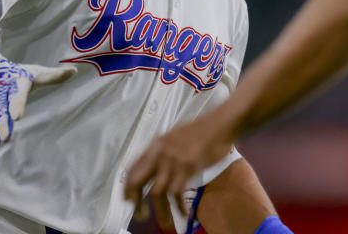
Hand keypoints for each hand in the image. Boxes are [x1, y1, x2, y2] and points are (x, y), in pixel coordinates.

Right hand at [0, 46, 76, 151]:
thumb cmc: (16, 73)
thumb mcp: (35, 73)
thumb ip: (53, 76)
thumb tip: (75, 71)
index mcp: (17, 82)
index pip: (19, 93)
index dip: (17, 104)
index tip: (17, 117)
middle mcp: (1, 91)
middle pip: (2, 109)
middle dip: (2, 123)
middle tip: (6, 138)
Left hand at [123, 112, 234, 228]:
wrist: (220, 124)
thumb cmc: (201, 130)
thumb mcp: (175, 136)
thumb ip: (162, 151)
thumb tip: (155, 168)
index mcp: (155, 145)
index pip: (132, 169)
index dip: (127, 187)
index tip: (128, 200)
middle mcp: (159, 153)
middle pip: (137, 181)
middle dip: (136, 202)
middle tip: (140, 215)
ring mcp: (173, 160)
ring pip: (157, 192)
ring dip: (161, 212)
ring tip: (165, 224)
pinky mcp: (188, 167)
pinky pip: (177, 193)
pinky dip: (179, 206)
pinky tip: (184, 213)